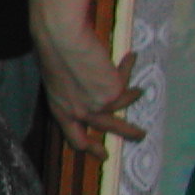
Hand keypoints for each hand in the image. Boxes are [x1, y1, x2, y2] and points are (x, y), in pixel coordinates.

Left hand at [36, 23, 144, 156]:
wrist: (61, 40)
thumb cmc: (52, 50)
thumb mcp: (57, 79)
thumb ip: (70, 90)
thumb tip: (83, 88)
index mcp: (60, 110)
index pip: (74, 137)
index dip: (89, 147)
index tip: (102, 154)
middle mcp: (77, 113)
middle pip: (105, 129)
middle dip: (125, 133)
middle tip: (140, 135)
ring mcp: (95, 107)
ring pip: (122, 110)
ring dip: (134, 99)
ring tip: (141, 93)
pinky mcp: (112, 95)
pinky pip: (125, 83)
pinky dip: (127, 68)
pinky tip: (130, 57)